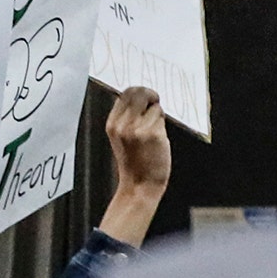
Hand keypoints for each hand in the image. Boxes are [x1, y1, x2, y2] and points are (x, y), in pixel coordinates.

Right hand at [98, 86, 171, 245]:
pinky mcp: (153, 134)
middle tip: (155, 103)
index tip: (147, 98)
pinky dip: (163, 125)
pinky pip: (162, 118)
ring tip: (154, 130)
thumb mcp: (121, 138)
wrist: (140, 185)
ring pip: (154, 106)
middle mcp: (122, 124)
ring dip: (158, 114)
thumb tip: (142, 96)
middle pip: (139, 92)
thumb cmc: (134, 162)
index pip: (125, 93)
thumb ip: (127, 117)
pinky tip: (158, 139)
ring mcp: (137, 129)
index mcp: (112, 124)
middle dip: (150, 95)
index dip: (139, 92)